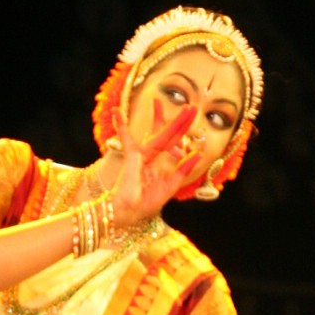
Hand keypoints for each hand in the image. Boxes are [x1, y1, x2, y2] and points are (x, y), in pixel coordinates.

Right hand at [109, 100, 204, 225]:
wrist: (128, 212)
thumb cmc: (144, 203)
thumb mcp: (170, 186)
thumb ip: (183, 170)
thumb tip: (198, 154)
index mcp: (158, 163)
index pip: (172, 143)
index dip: (182, 132)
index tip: (191, 122)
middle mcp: (151, 156)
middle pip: (168, 133)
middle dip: (180, 121)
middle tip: (191, 107)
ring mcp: (141, 154)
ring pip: (158, 132)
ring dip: (160, 115)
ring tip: (161, 102)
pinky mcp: (133, 155)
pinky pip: (127, 138)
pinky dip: (121, 126)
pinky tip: (116, 112)